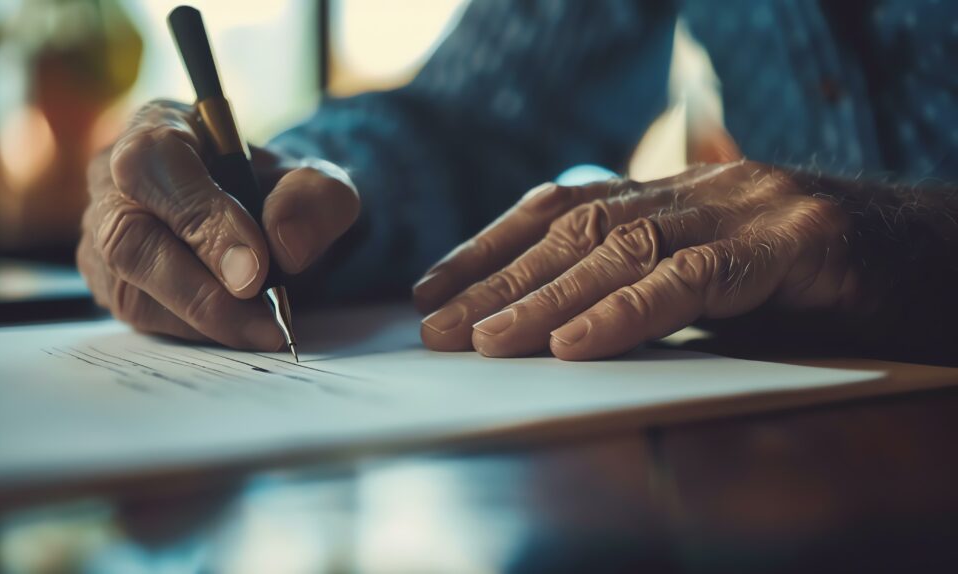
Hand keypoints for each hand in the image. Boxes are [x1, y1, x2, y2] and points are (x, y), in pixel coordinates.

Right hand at [77, 100, 358, 348]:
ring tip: (267, 327)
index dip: (200, 217)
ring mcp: (102, 237)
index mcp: (160, 126)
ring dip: (207, 318)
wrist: (265, 221)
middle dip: (201, 288)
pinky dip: (199, 332)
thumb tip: (286, 246)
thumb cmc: (277, 191)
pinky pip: (143, 319)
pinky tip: (241, 329)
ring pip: (132, 288)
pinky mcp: (112, 286)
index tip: (256, 268)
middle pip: (127, 237)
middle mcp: (112, 180)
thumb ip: (314, 198)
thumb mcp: (317, 181)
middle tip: (265, 317)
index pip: (153, 163)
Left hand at [413, 160, 878, 359]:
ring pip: (626, 248)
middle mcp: (705, 191)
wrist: (940, 260)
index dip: (495, 244)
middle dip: (499, 278)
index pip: (566, 208)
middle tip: (436, 324)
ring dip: (545, 298)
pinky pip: (697, 278)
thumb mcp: (725, 291)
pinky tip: (574, 345)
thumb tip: (567, 333)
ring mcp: (751, 208)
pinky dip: (628, 312)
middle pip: (578, 228)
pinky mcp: (797, 242)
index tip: (437, 286)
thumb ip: (655, 296)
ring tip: (483, 339)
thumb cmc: (829, 285)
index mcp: (682, 197)